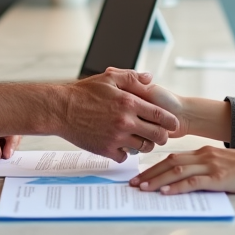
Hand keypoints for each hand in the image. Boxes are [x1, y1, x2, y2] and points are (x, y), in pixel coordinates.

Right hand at [58, 68, 179, 161]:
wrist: (61, 110)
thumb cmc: (83, 93)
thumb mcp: (109, 78)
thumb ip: (132, 77)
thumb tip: (150, 78)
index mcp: (128, 103)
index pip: (160, 116)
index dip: (170, 122)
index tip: (173, 124)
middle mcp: (125, 121)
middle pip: (157, 136)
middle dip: (162, 136)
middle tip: (159, 135)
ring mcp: (116, 137)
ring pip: (143, 148)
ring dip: (145, 144)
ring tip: (140, 139)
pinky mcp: (106, 150)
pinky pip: (125, 156)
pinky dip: (125, 152)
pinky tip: (121, 144)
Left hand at [129, 146, 234, 194]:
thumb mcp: (220, 164)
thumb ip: (202, 169)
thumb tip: (183, 181)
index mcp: (202, 152)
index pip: (171, 157)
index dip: (153, 167)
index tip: (139, 176)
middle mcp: (203, 156)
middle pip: (169, 162)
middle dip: (149, 174)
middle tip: (133, 184)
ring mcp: (210, 166)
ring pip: (177, 171)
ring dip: (157, 180)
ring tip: (142, 189)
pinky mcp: (218, 178)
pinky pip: (193, 181)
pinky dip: (177, 187)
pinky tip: (165, 192)